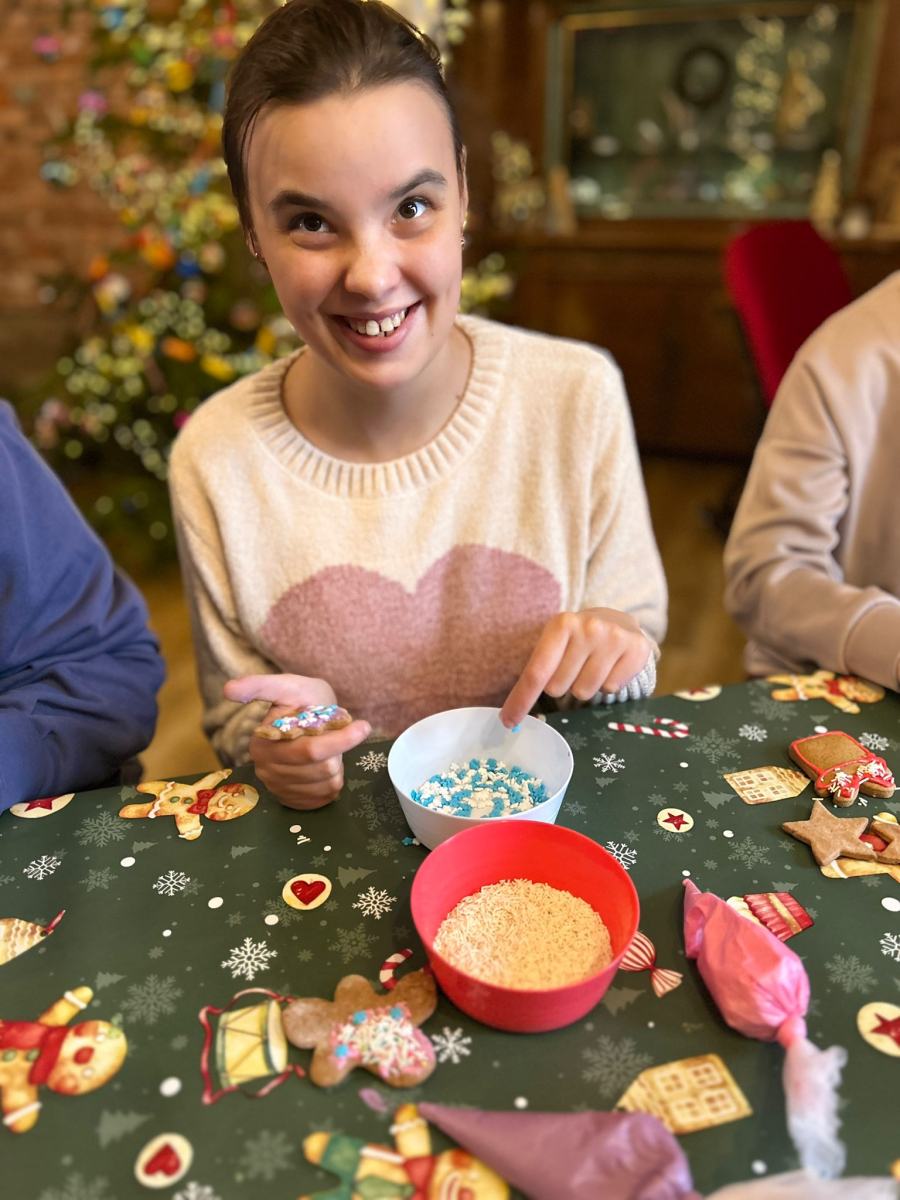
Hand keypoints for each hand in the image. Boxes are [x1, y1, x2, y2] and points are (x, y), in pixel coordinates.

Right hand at [224, 674, 370, 809]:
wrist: (307, 716)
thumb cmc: (301, 698)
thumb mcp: (287, 685)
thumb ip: (261, 685)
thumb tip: (228, 689)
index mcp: (263, 744)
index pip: (310, 751)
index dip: (340, 740)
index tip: (364, 726)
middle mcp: (266, 770)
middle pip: (322, 768)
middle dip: (338, 749)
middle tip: (336, 732)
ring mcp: (279, 788)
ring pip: (327, 783)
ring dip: (336, 764)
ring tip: (326, 747)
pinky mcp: (293, 800)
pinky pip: (326, 797)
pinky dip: (333, 780)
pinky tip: (324, 764)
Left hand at [500, 608, 650, 729]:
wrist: (619, 622)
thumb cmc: (578, 640)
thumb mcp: (555, 644)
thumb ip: (535, 674)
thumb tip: (510, 717)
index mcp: (561, 624)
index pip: (537, 672)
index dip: (521, 700)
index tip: (508, 721)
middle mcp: (589, 627)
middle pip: (560, 687)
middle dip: (563, 683)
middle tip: (574, 666)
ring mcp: (615, 637)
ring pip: (586, 691)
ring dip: (586, 685)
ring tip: (593, 665)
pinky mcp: (638, 648)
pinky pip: (611, 689)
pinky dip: (608, 684)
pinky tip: (612, 666)